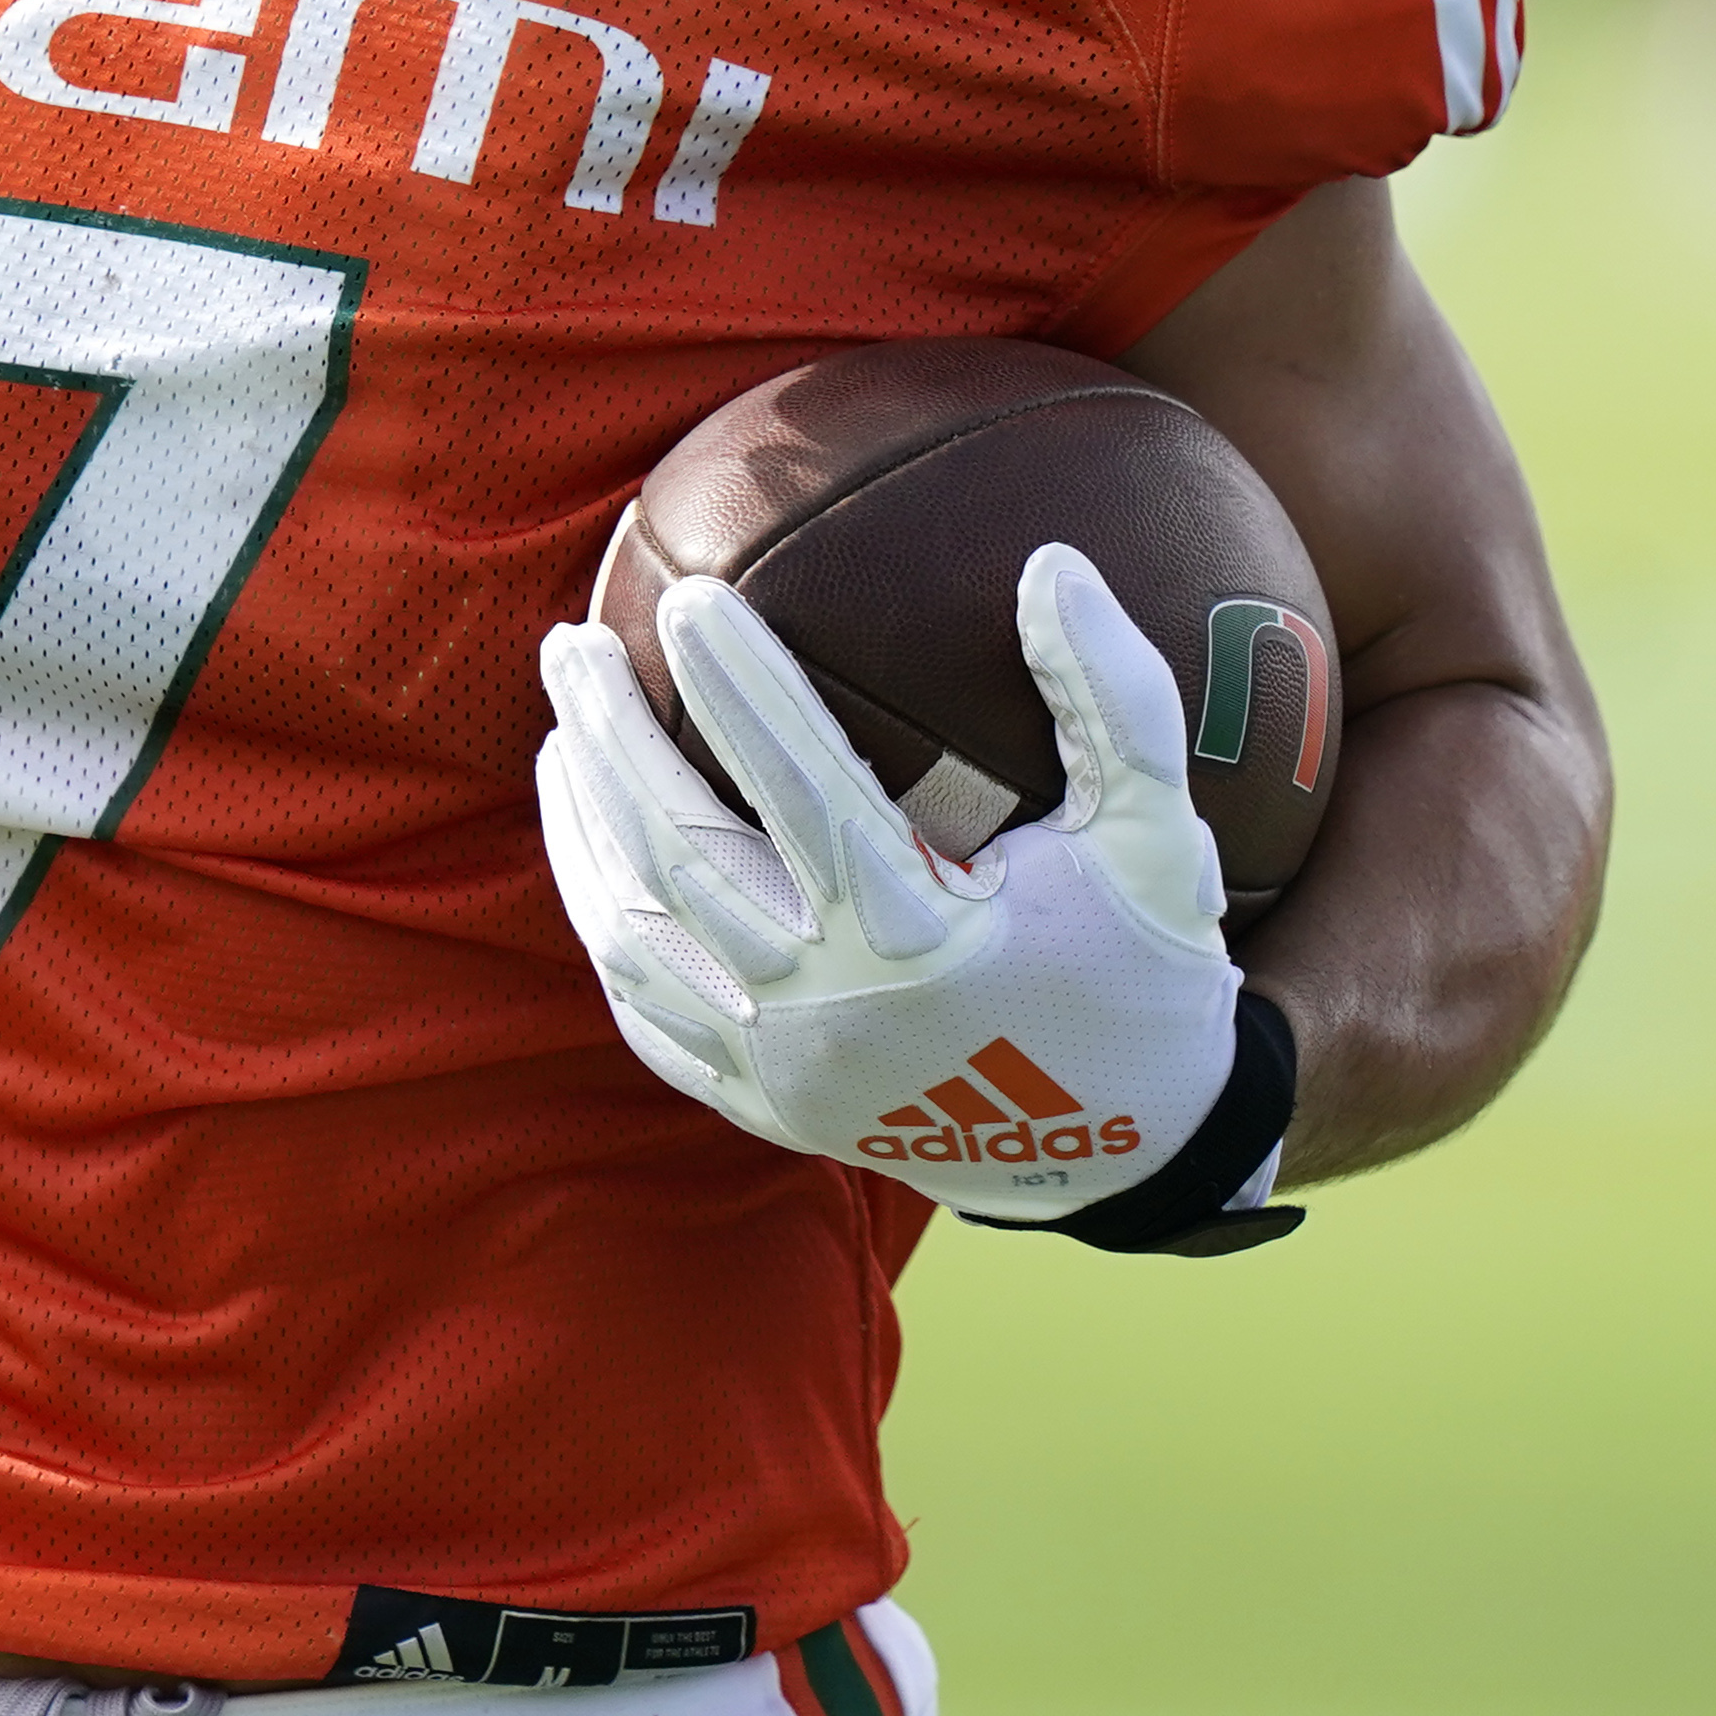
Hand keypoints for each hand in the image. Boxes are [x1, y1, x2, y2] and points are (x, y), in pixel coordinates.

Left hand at [535, 547, 1269, 1228]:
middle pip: (680, 852)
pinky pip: (651, 1022)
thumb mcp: (1156, 837)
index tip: (689, 597)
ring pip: (640, 937)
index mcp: (921, 939)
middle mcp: (832, 1009)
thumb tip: (1053, 563)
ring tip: (560, 734)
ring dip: (583, 830)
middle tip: (572, 643)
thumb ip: (1115, 702)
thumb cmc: (1141, 969)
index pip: (800, 786)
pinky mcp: (765, 1112)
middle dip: (611, 739)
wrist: (1127, 1152)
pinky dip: (608, 937)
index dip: (739, 688)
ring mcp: (785, 1071)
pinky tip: (590, 859)